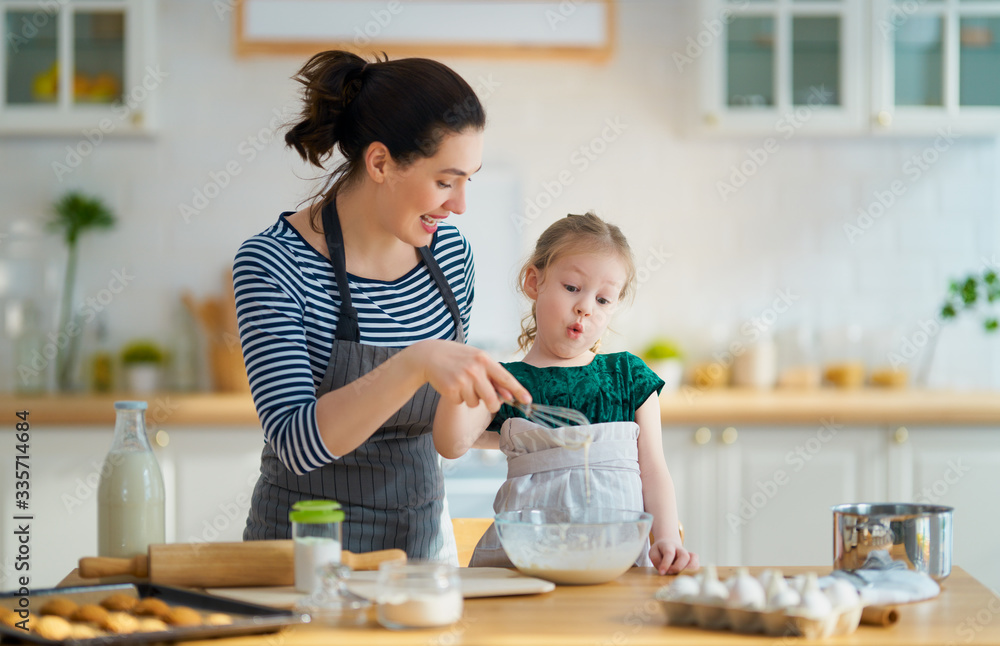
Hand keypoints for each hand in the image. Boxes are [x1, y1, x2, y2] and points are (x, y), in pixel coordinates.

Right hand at [410, 340, 530, 412]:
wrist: (430, 355)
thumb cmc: (459, 358)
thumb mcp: (477, 359)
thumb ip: (493, 376)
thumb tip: (509, 396)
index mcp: (484, 359)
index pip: (506, 378)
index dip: (518, 391)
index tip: (528, 401)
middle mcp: (474, 369)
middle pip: (492, 399)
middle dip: (493, 404)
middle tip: (490, 402)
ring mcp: (462, 380)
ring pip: (476, 403)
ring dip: (472, 398)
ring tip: (463, 384)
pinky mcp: (450, 389)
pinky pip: (462, 403)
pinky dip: (459, 398)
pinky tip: (453, 386)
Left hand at [649, 539, 698, 574]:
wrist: (669, 544)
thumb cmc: (660, 550)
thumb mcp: (653, 553)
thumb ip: (656, 561)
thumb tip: (663, 571)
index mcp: (668, 545)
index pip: (669, 553)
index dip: (666, 563)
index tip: (661, 572)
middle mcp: (680, 549)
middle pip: (684, 557)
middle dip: (678, 567)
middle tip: (670, 573)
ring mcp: (688, 554)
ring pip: (693, 561)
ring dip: (687, 571)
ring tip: (679, 576)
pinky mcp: (692, 559)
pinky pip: (697, 564)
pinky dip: (693, 571)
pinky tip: (686, 575)